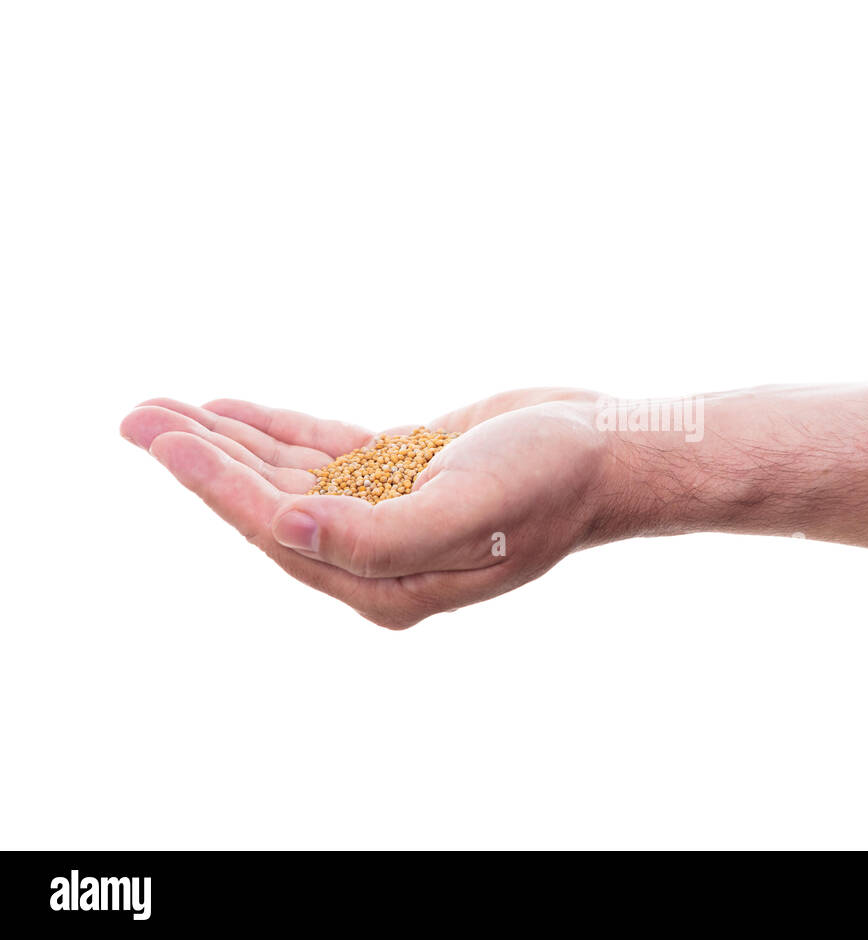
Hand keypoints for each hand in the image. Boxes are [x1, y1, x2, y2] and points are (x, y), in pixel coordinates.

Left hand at [121, 389, 620, 628]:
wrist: (608, 452)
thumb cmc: (548, 483)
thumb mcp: (466, 513)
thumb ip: (375, 536)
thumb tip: (286, 528)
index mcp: (387, 580)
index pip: (279, 530)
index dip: (216, 484)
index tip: (162, 438)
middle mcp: (381, 554)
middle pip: (270, 504)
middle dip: (204, 459)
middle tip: (138, 416)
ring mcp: (392, 511)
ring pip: (291, 476)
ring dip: (231, 441)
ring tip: (166, 408)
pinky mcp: (406, 473)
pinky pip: (327, 455)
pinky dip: (280, 432)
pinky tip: (237, 411)